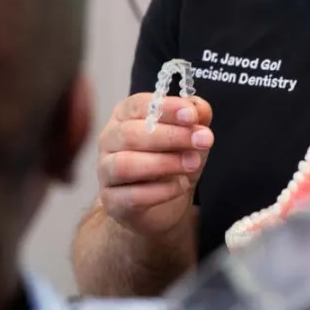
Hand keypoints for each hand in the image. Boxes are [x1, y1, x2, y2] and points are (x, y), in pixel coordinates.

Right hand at [97, 92, 213, 239]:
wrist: (160, 205)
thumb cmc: (171, 158)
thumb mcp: (189, 134)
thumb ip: (195, 117)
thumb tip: (200, 110)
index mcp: (125, 114)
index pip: (139, 104)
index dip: (166, 108)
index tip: (192, 115)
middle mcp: (109, 139)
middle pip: (131, 134)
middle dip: (171, 136)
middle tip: (203, 140)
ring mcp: (106, 171)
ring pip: (126, 164)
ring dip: (165, 163)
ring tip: (193, 163)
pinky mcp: (112, 200)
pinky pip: (133, 196)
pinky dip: (161, 191)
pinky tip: (182, 185)